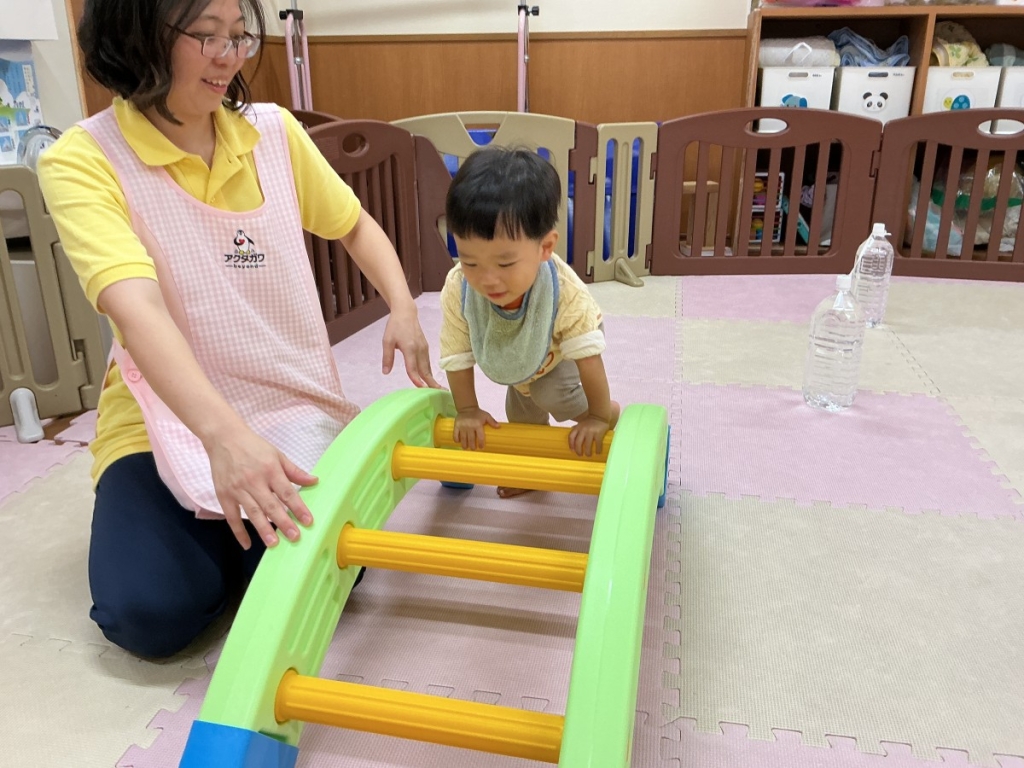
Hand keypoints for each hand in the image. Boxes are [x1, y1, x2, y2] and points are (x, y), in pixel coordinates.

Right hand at [205, 428, 317, 548]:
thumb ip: (294, 471)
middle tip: (294, 537)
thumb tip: (314, 480)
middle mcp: (254, 481)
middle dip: (283, 523)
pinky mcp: (224, 495)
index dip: (298, 508)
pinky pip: (231, 517)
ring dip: (263, 529)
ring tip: (274, 544)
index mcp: (270, 470)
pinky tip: (247, 544)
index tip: (308, 521)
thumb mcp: (277, 455)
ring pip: (253, 513)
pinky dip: (238, 532)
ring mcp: (238, 489)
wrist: (224, 438)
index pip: (287, 493)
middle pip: (271, 505)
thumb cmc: (253, 446)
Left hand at [382, 304, 441, 387]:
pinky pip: (427, 362)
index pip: (413, 367)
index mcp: (409, 348)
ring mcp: (424, 348)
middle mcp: (419, 349)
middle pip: (425, 370)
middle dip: (430, 383)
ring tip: (438, 390)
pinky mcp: (425, 347)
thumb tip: (386, 372)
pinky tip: (430, 379)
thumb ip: (387, 357)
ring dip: (432, 379)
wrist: (406, 312)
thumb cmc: (395, 326)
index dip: (416, 379)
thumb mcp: (387, 341)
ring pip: (428, 367)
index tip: (421, 390)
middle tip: (438, 394)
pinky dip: (429, 372)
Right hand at [453, 407, 498, 449]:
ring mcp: (462, 426)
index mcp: (478, 424)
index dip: (480, 443)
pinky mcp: (456, 425)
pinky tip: (458, 442)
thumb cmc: (478, 413)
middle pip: (471, 439)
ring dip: (464, 444)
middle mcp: (470, 426)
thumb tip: (499, 427)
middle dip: (472, 446)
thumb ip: (492, 421)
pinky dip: (456, 439)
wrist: (467, 408)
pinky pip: (455, 434)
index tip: (481, 447)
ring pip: (463, 438)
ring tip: (466, 448)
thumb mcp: (486, 415)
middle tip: (473, 449)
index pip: (480, 436)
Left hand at [569, 415, 609, 456]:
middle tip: (580, 455)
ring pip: (587, 445)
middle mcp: (583, 430)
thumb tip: (572, 440)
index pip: (571, 437)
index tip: (572, 451)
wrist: (600, 415)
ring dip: (588, 452)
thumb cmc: (589, 421)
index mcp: (578, 427)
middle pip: (578, 443)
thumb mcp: (581, 424)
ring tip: (588, 455)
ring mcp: (591, 432)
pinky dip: (598, 450)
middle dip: (578, 451)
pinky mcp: (599, 433)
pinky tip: (598, 452)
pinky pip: (598, 444)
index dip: (571, 445)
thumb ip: (577, 430)